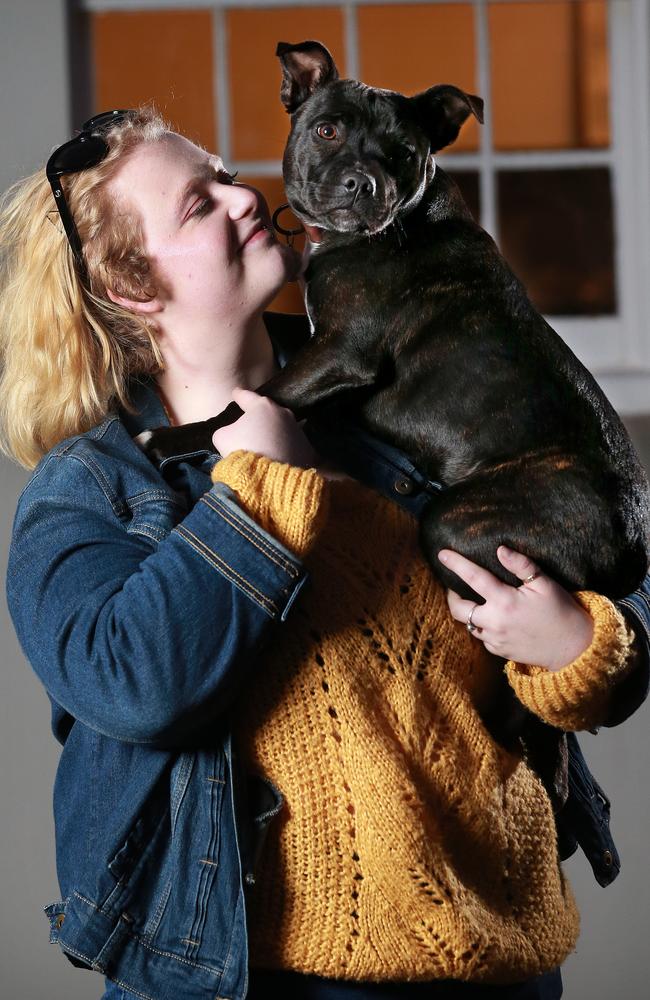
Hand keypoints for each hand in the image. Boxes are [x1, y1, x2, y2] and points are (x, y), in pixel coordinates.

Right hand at [212, 387, 319, 467]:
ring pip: (283, 428)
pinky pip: (291, 445)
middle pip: (269, 412)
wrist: (269, 477)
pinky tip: (278, 456)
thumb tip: (234, 432)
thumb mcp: (222, 437)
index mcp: (262, 407)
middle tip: (252, 422)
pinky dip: (284, 449)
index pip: (248, 397)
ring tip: (266, 443)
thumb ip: (227, 429)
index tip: (236, 393)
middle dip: (261, 416)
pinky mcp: (306, 449)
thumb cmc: (243, 450)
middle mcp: (284, 414)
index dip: (240, 395)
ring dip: (274, 433)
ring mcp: (298, 431)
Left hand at [439, 545, 593, 670]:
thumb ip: (521, 565)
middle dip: (451, 596)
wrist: (574, 648)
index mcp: (505, 601)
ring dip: (467, 612)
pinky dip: (482, 626)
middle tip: (454, 586)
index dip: (456, 564)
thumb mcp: (545, 583)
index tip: (441, 554)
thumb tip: (500, 549)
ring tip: (472, 601)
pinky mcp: (500, 652)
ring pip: (469, 625)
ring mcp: (495, 640)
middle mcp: (495, 622)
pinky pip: (482, 637)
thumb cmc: (561, 611)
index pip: (473, 578)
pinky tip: (491, 619)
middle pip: (458, 609)